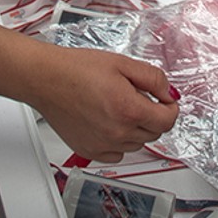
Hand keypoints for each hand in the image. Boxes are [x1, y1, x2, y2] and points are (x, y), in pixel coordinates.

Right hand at [29, 45, 180, 162]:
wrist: (46, 79)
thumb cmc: (77, 69)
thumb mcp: (123, 63)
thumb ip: (153, 78)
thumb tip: (169, 93)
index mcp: (129, 110)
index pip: (168, 121)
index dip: (171, 108)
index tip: (165, 100)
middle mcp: (117, 132)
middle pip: (154, 134)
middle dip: (154, 116)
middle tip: (139, 97)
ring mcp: (103, 145)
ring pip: (137, 144)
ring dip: (137, 129)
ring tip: (120, 107)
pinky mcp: (89, 151)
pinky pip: (117, 154)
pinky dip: (119, 141)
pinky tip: (109, 122)